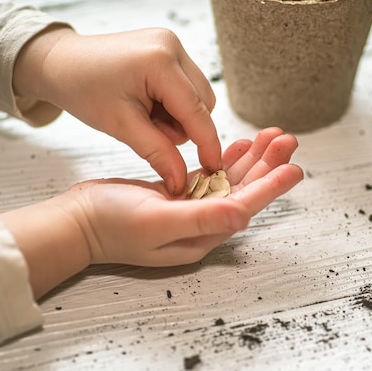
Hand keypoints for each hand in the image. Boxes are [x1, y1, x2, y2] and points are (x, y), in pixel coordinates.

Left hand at [14, 26, 220, 194]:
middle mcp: (172, 46)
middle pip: (203, 102)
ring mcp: (172, 43)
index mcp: (160, 62)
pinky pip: (187, 85)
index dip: (207, 143)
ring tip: (144, 116)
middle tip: (148, 130)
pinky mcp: (169, 46)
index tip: (214, 168)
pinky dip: (173, 103)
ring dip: (178, 116)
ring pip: (198, 95)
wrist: (61, 63)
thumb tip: (181, 181)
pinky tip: (147, 104)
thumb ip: (157, 152)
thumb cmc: (83, 89)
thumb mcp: (120, 126)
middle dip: (183, 126)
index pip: (196, 111)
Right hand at [69, 127, 302, 266]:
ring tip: (270, 136)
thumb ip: (200, 219)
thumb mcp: (157, 221)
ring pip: (229, 181)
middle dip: (266, 165)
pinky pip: (210, 176)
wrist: (77, 222)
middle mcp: (200, 224)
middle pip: (242, 191)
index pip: (244, 207)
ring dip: (251, 159)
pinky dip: (225, 158)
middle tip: (287, 139)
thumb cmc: (111, 224)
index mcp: (201, 235)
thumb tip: (243, 216)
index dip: (271, 187)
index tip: (294, 167)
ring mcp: (188, 209)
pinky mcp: (175, 194)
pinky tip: (240, 145)